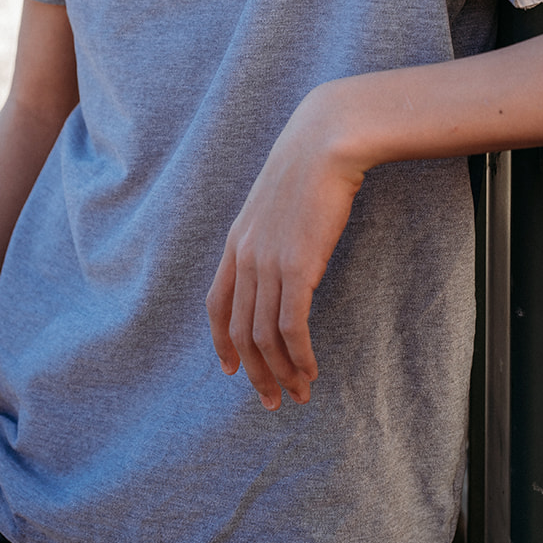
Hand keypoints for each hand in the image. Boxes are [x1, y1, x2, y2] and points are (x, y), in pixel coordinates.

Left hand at [206, 87, 364, 409]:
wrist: (324, 141)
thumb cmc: (310, 166)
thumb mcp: (279, 201)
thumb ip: (273, 233)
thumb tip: (286, 258)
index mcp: (237, 241)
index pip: (217, 304)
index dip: (223, 342)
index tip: (233, 370)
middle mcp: (246, 256)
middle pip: (240, 331)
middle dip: (255, 373)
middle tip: (272, 401)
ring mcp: (269, 262)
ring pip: (265, 337)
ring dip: (281, 372)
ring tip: (298, 394)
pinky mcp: (297, 266)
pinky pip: (292, 328)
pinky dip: (300, 356)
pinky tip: (311, 370)